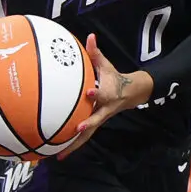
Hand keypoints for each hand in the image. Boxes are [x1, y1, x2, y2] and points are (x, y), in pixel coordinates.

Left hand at [57, 34, 150, 159]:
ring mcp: (100, 119)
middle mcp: (104, 109)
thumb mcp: (107, 65)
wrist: (131, 93)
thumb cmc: (114, 78)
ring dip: (75, 145)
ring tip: (60, 155)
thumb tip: (90, 36)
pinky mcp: (95, 125)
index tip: (89, 92)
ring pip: (88, 134)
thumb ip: (96, 53)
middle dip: (86, 125)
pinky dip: (72, 145)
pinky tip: (58, 153)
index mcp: (108, 94)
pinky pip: (84, 137)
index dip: (96, 93)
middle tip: (75, 130)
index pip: (103, 93)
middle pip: (96, 120)